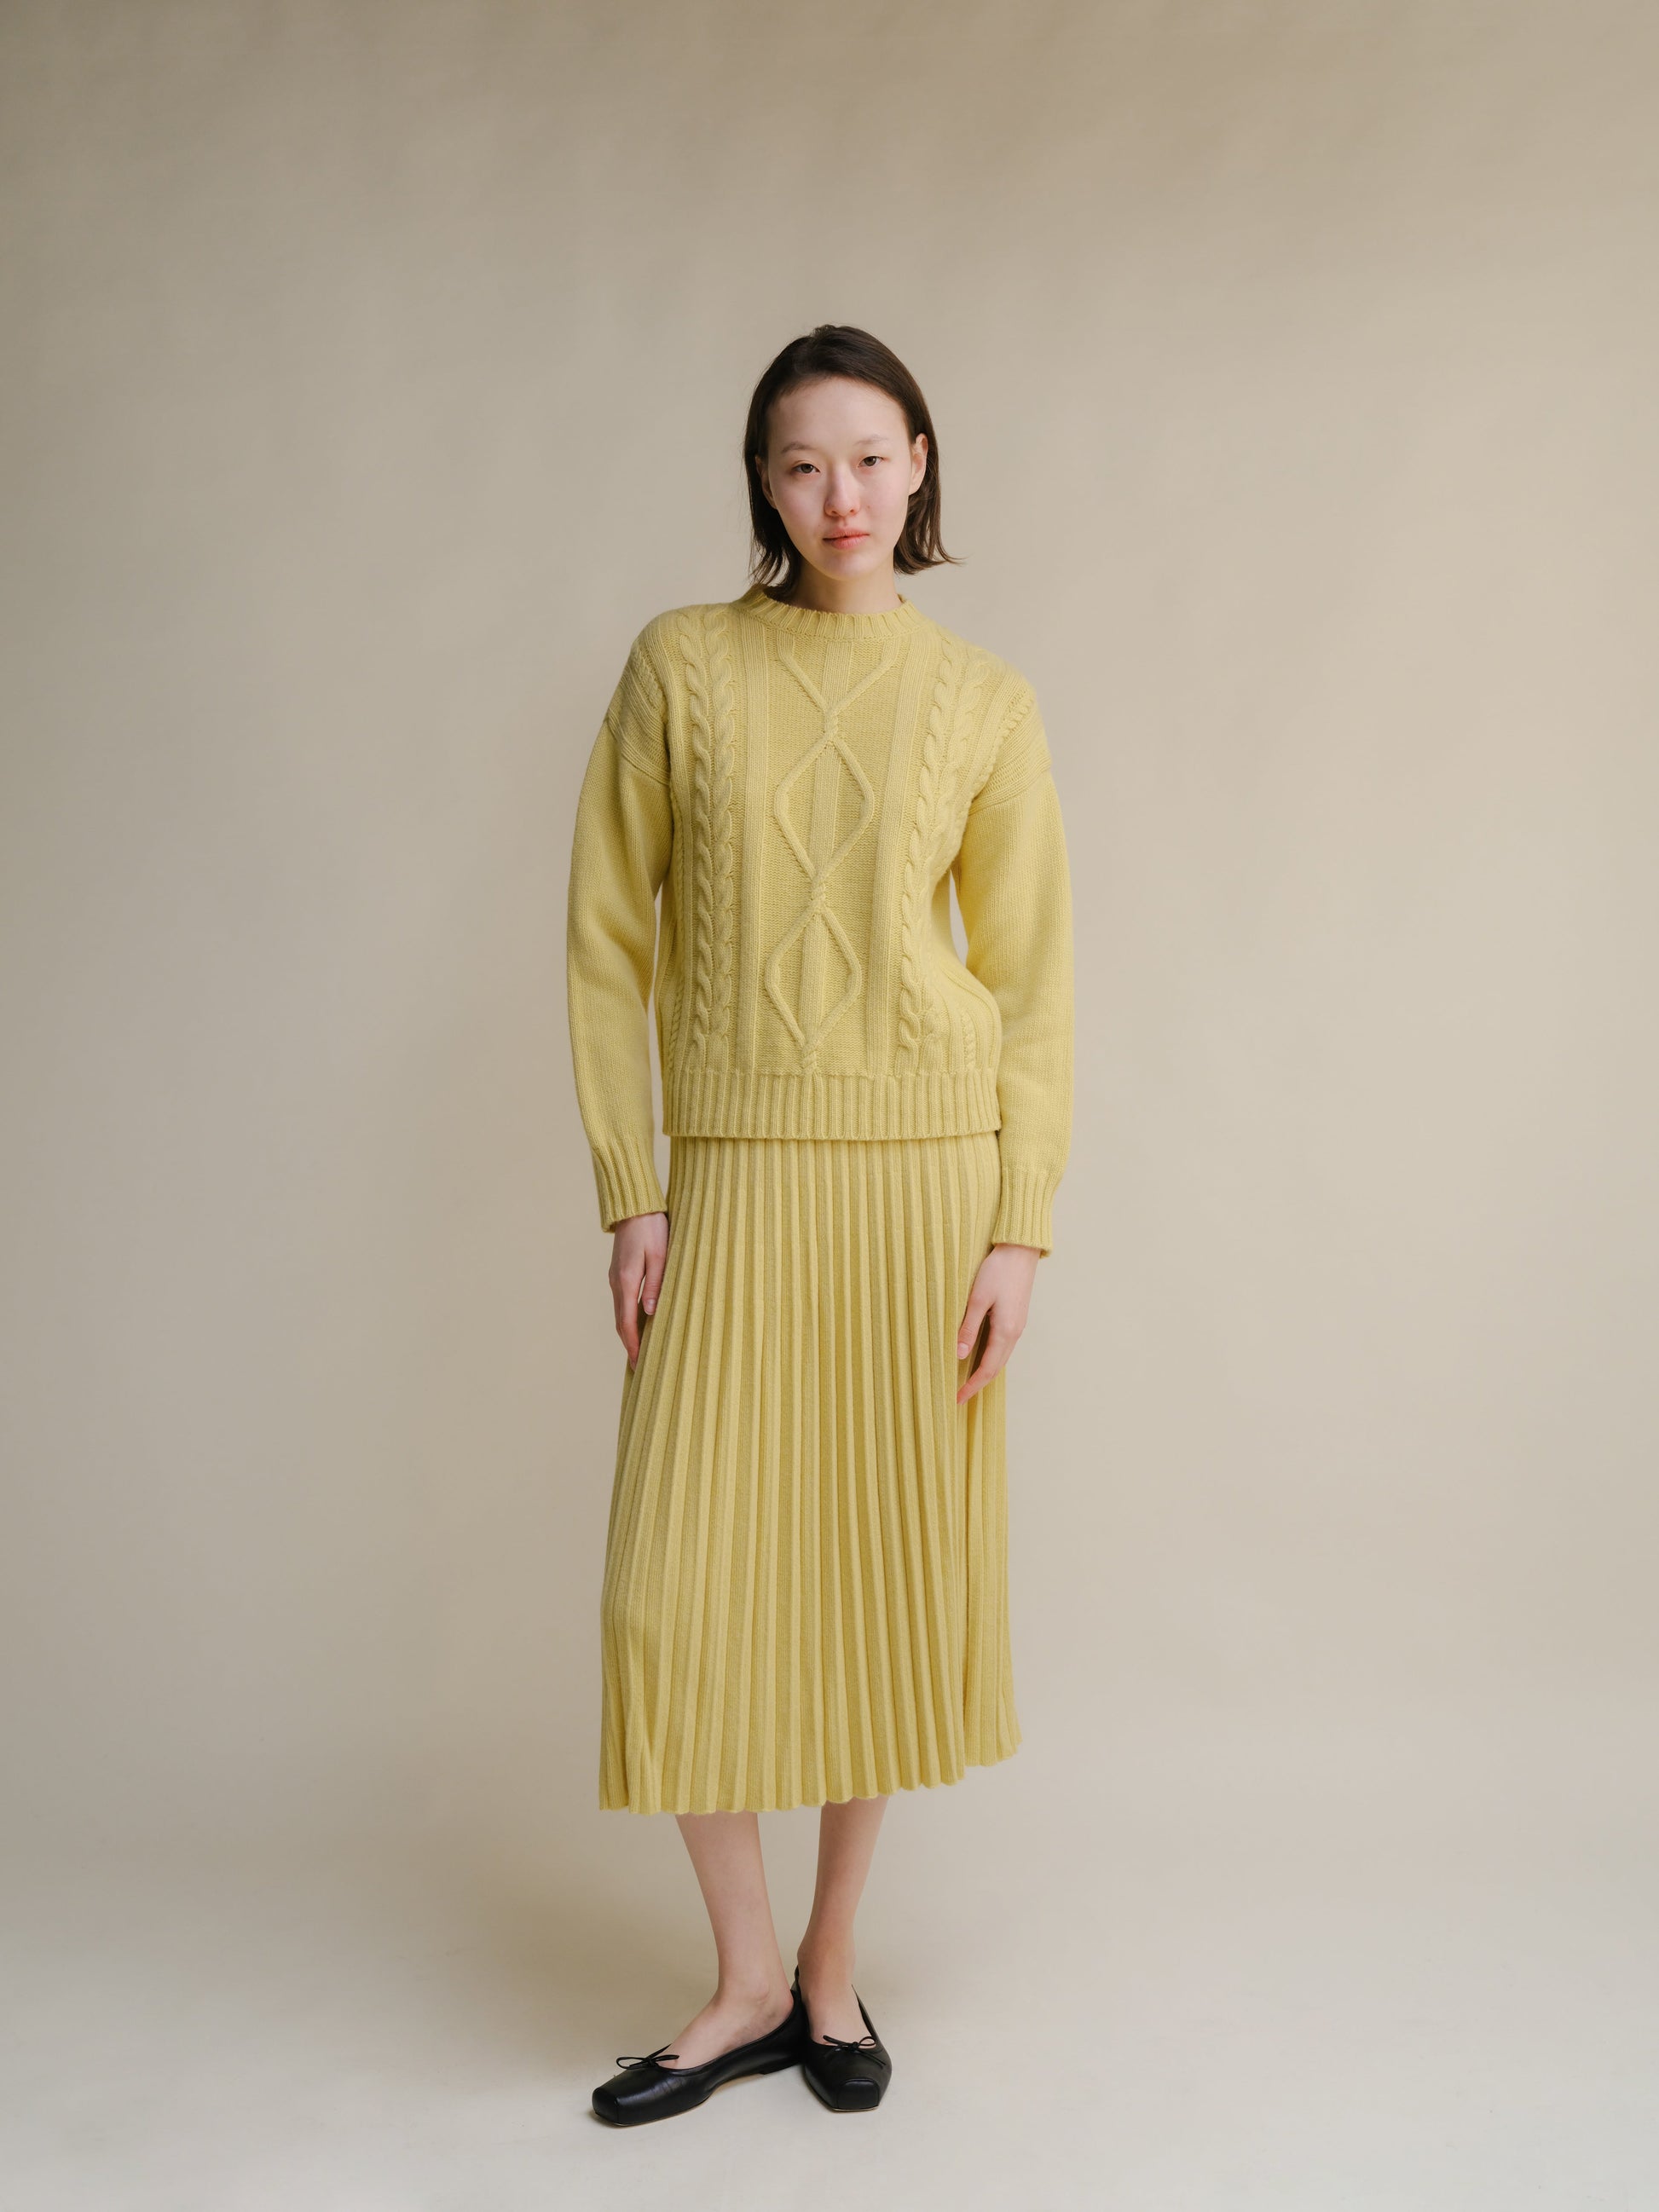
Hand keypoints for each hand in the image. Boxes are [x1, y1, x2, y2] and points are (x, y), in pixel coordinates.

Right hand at [610, 1210, 668, 1369]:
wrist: (634, 1208)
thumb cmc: (652, 1229)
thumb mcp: (660, 1256)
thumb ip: (656, 1284)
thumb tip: (650, 1313)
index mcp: (627, 1280)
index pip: (628, 1322)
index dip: (633, 1344)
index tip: (638, 1363)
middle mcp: (616, 1282)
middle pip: (620, 1322)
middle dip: (628, 1344)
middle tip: (638, 1365)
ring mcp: (615, 1277)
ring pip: (620, 1313)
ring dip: (627, 1333)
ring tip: (638, 1350)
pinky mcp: (618, 1272)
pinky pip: (621, 1302)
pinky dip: (627, 1318)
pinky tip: (637, 1324)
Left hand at [955, 1241, 1040, 1403]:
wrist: (1020, 1251)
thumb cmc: (997, 1271)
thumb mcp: (977, 1299)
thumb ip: (968, 1328)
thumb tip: (958, 1355)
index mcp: (1005, 1331)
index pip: (987, 1369)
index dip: (971, 1386)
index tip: (956, 1399)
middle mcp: (1015, 1333)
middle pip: (995, 1368)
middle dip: (978, 1384)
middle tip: (959, 1396)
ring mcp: (1017, 1326)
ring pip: (1001, 1358)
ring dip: (985, 1373)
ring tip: (967, 1381)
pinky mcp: (1016, 1318)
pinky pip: (1003, 1347)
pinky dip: (991, 1359)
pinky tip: (979, 1357)